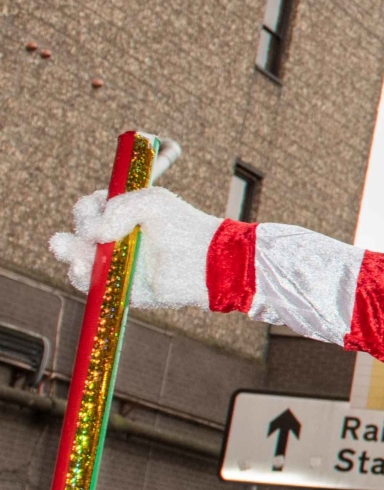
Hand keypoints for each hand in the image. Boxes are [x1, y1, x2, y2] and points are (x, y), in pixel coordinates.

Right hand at [48, 187, 219, 307]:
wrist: (207, 262)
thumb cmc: (183, 227)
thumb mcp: (152, 203)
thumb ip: (120, 208)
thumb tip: (94, 233)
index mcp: (121, 214)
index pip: (89, 209)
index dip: (87, 210)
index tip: (96, 210)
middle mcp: (114, 238)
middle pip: (78, 234)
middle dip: (72, 234)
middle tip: (87, 234)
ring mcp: (114, 262)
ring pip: (78, 258)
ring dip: (70, 254)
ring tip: (73, 253)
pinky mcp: (118, 285)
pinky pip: (90, 283)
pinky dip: (81, 276)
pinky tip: (80, 268)